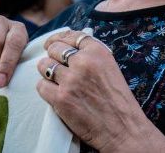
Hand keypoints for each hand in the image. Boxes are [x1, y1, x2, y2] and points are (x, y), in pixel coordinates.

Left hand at [36, 30, 164, 152]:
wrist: (123, 128)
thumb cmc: (117, 100)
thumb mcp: (110, 67)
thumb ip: (91, 55)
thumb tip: (69, 44)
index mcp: (97, 52)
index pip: (71, 35)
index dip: (59, 38)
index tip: (53, 42)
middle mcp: (83, 62)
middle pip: (54, 48)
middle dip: (52, 55)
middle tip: (55, 64)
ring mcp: (70, 80)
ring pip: (44, 65)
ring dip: (47, 71)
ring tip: (54, 79)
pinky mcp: (61, 98)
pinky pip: (41, 86)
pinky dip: (45, 89)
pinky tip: (54, 93)